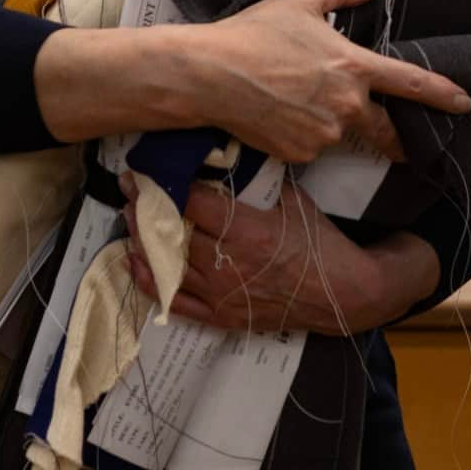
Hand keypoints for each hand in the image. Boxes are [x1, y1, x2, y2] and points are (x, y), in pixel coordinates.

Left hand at [123, 178, 438, 333]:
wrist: (344, 295)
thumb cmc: (320, 243)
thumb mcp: (294, 200)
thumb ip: (262, 181)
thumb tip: (237, 152)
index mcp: (247, 230)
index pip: (193, 204)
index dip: (164, 187)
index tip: (144, 171)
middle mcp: (229, 263)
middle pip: (173, 234)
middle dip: (145, 210)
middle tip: (126, 189)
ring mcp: (223, 294)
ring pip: (169, 267)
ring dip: (143, 242)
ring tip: (127, 219)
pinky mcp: (224, 317)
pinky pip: (178, 303)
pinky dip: (152, 284)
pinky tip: (135, 265)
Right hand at [188, 0, 470, 163]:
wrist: (210, 74)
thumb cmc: (255, 32)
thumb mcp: (298, 2)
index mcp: (352, 66)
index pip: (410, 82)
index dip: (442, 94)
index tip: (464, 104)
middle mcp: (346, 104)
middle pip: (386, 130)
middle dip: (398, 139)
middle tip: (401, 142)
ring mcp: (324, 133)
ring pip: (338, 133)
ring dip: (329, 123)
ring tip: (293, 101)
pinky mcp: (300, 153)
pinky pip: (310, 146)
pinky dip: (301, 135)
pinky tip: (277, 116)